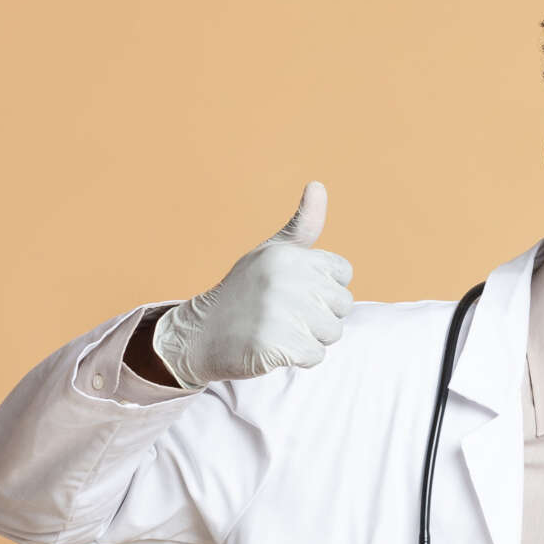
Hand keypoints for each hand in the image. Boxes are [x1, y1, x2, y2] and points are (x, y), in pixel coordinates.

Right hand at [149, 182, 355, 386]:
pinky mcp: (273, 344)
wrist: (201, 333)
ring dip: (312, 338)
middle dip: (321, 316)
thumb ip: (302, 226)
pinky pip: (315, 356)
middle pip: (342, 305)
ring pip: (332, 333)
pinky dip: (299, 359)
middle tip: (285, 315)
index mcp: (287, 255)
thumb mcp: (270, 253)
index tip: (296, 291)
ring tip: (280, 330)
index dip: (325, 288)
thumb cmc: (244, 292)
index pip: (343, 273)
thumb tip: (318, 185)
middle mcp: (284, 279)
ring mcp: (278, 313)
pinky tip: (274, 348)